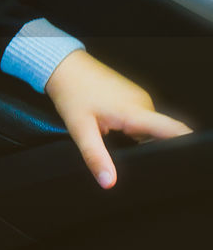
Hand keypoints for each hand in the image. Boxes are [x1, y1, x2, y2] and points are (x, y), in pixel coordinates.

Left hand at [44, 49, 192, 188]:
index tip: (182, 160)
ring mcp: (139, 98)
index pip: (173, 130)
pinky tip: (115, 130)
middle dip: (150, 149)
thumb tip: (108, 181)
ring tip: (114, 137)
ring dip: (138, 138)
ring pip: (149, 128)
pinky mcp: (133, 97)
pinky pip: (141, 119)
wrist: (65, 67)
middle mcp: (142, 103)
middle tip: (125, 153)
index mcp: (134, 112)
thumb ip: (95, 157)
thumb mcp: (80, 130)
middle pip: (160, 135)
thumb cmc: (72, 94)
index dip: (184, 145)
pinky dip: (132, 129)